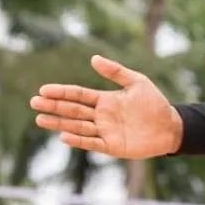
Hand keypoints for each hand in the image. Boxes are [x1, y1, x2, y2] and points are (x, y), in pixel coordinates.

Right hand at [31, 55, 183, 158]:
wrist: (170, 126)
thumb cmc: (154, 104)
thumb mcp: (136, 82)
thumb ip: (115, 72)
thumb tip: (93, 59)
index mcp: (104, 100)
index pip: (77, 95)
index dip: (61, 92)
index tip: (43, 90)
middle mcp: (101, 116)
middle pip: (72, 110)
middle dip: (53, 107)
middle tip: (34, 103)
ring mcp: (105, 131)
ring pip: (77, 127)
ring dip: (58, 123)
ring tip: (40, 119)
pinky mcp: (112, 146)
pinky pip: (92, 143)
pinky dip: (78, 140)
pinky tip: (63, 136)